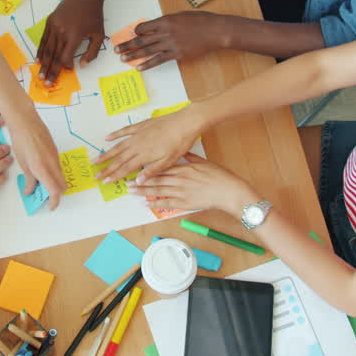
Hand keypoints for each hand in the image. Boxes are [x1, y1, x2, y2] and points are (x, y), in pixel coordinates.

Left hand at [9, 114, 63, 210]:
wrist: (25, 120)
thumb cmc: (20, 140)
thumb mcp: (22, 162)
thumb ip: (29, 179)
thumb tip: (30, 191)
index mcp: (42, 168)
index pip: (55, 191)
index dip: (54, 202)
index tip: (50, 207)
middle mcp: (52, 164)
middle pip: (62, 186)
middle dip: (56, 195)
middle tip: (44, 197)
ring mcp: (55, 157)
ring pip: (61, 176)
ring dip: (55, 184)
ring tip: (41, 184)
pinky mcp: (55, 151)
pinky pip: (58, 167)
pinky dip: (54, 174)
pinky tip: (42, 171)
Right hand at [36, 0, 104, 84]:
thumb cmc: (94, 15)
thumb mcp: (99, 35)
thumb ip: (92, 52)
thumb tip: (82, 65)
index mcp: (74, 36)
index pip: (66, 57)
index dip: (66, 66)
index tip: (69, 70)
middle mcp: (61, 32)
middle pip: (54, 56)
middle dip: (50, 71)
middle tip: (46, 83)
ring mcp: (54, 27)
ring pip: (47, 49)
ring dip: (43, 63)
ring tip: (40, 75)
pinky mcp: (49, 22)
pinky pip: (43, 39)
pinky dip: (41, 50)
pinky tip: (39, 59)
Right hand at [93, 105, 205, 183]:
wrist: (185, 122)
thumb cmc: (179, 143)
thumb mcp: (168, 161)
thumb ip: (151, 171)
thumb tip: (136, 181)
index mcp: (144, 155)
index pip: (125, 168)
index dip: (114, 175)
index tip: (104, 182)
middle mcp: (137, 145)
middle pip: (118, 159)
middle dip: (106, 168)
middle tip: (96, 175)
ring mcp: (138, 134)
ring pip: (118, 146)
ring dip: (107, 154)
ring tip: (96, 159)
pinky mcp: (142, 125)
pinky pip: (125, 131)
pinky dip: (115, 135)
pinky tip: (107, 138)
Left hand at [114, 12, 230, 70]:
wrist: (214, 31)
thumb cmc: (200, 21)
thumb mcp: (181, 16)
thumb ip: (167, 22)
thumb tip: (157, 27)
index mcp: (165, 20)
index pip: (144, 27)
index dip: (135, 32)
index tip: (130, 35)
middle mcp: (165, 32)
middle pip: (141, 40)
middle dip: (127, 45)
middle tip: (116, 49)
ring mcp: (170, 44)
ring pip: (147, 50)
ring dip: (133, 55)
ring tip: (123, 59)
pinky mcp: (176, 54)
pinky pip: (158, 60)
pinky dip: (148, 64)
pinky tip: (139, 67)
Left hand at [128, 153, 257, 214]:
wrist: (228, 191)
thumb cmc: (219, 177)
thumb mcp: (204, 162)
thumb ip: (191, 158)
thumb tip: (183, 152)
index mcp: (184, 168)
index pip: (161, 167)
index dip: (147, 168)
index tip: (136, 167)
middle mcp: (179, 179)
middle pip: (155, 179)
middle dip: (140, 180)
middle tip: (126, 181)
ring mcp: (181, 192)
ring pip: (158, 190)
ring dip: (143, 191)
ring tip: (131, 190)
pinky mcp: (184, 203)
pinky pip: (166, 203)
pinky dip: (155, 203)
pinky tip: (145, 203)